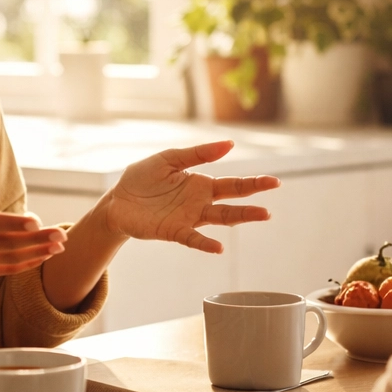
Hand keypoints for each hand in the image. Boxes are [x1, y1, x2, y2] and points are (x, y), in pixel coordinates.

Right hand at [0, 188, 66, 282]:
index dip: (14, 224)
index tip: (35, 221)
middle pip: (8, 243)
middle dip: (37, 239)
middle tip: (62, 234)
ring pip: (12, 258)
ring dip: (38, 252)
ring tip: (61, 245)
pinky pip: (8, 269)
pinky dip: (27, 264)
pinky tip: (45, 256)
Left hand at [102, 140, 280, 253]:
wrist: (117, 201)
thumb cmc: (142, 179)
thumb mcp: (169, 159)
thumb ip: (198, 154)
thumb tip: (230, 144)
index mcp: (201, 184)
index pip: (233, 184)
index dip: (254, 183)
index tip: (274, 181)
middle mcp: (199, 203)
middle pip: (233, 202)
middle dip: (254, 199)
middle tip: (274, 198)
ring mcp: (189, 218)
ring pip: (220, 219)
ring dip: (241, 217)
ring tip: (262, 214)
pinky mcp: (173, 231)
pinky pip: (193, 238)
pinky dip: (205, 243)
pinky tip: (218, 247)